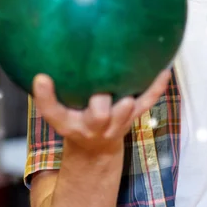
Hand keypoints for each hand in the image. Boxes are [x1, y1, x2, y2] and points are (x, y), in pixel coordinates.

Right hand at [32, 70, 170, 153]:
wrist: (95, 150)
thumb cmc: (74, 121)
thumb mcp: (58, 111)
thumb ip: (52, 92)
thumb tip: (44, 56)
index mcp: (68, 123)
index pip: (52, 112)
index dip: (45, 97)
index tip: (41, 78)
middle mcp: (92, 126)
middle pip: (97, 116)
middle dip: (100, 102)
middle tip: (100, 87)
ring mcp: (116, 123)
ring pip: (126, 110)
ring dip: (131, 95)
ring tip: (139, 66)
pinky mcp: (133, 117)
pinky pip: (147, 101)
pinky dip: (157, 86)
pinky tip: (165, 68)